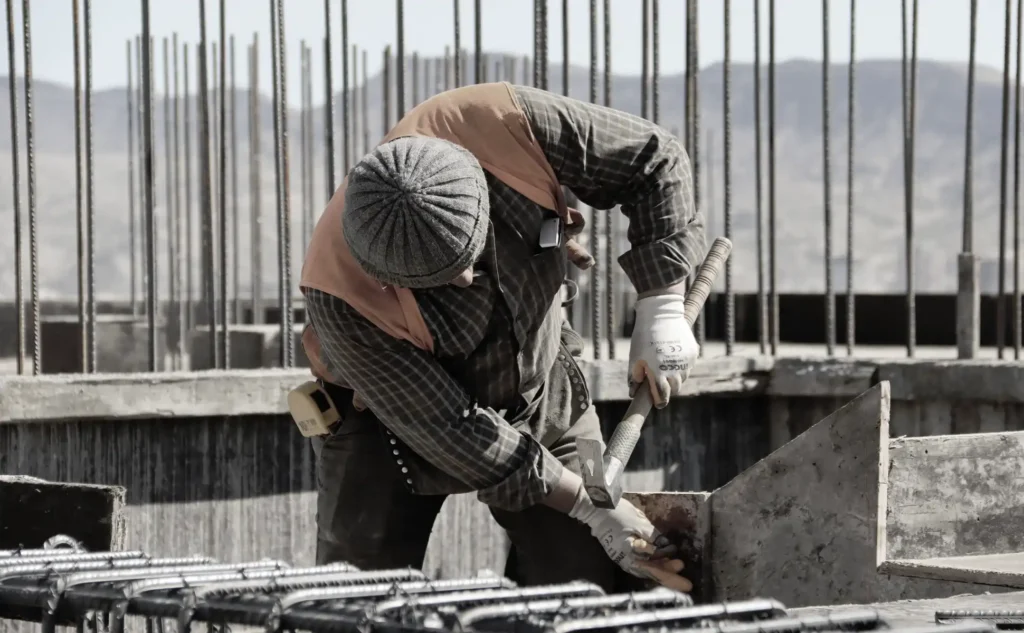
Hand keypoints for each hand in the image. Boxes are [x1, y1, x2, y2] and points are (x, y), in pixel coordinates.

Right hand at [568, 486, 692, 592]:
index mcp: (631, 555)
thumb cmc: (619, 513)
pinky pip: (640, 564)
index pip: (654, 570)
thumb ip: (653, 538)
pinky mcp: (622, 553)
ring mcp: (623, 559)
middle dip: (668, 575)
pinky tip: (660, 562)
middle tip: (685, 580)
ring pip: (646, 570)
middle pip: (651, 573)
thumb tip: (666, 549)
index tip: (683, 572)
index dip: (670, 572)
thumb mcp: (639, 523)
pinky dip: (652, 564)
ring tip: (675, 567)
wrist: (596, 508)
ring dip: (661, 570)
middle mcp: (627, 561)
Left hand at [628, 294, 698, 407]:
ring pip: (683, 377)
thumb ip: (635, 377)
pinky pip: (688, 365)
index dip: (660, 401)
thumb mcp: (635, 357)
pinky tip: (673, 356)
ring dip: (675, 377)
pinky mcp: (693, 352)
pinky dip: (681, 365)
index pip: (663, 396)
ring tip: (666, 367)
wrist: (660, 313)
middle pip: (675, 389)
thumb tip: (633, 393)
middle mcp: (674, 369)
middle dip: (668, 390)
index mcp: (658, 372)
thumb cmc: (644, 336)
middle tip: (661, 384)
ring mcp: (686, 361)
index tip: (658, 404)